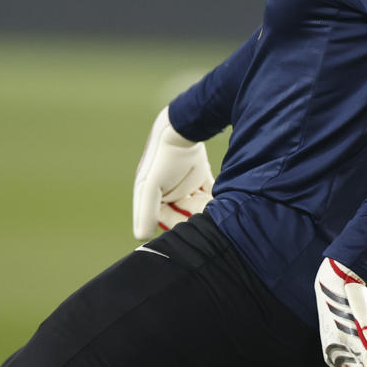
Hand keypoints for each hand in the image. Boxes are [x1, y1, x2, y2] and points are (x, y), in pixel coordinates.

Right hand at [132, 106, 212, 238]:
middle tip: (208, 224)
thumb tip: (141, 238)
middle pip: (185, 214)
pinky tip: (225, 203)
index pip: (166, 219)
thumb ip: (145, 211)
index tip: (190, 228)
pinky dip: (217, 199)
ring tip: (218, 215)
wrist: (181, 128)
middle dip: (194, 218)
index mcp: (154, 197)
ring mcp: (186, 184)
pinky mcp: (201, 175)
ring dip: (207, 210)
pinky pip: (211, 192)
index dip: (178, 225)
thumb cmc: (161, 158)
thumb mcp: (149, 186)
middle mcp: (170, 192)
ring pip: (198, 205)